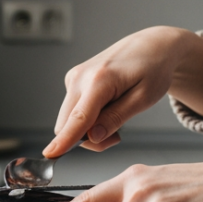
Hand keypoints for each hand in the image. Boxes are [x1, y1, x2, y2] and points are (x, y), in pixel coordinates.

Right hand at [43, 27, 202, 158]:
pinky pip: (73, 111)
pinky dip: (87, 118)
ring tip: (117, 118)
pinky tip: (108, 107)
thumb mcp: (144, 98)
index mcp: (99, 80)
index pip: (78, 118)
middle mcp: (80, 77)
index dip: (64, 140)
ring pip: (68, 120)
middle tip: (117, 135)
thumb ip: (116, 118)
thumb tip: (92, 137)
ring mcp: (74, 77)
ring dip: (88, 130)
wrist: (150, 46)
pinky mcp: (73, 80)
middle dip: (87, 139)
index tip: (49, 155)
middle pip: (67, 124)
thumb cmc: (153, 70)